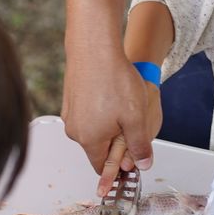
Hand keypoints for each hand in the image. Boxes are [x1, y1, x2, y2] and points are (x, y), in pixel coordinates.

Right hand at [62, 50, 157, 195]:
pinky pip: (88, 114)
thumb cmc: (114, 80)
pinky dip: (101, 110)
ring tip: (123, 104)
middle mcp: (75, 130)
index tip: (131, 161)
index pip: (102, 167)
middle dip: (116, 142)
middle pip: (98, 147)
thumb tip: (143, 165)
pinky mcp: (71, 99)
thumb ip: (139, 145)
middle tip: (132, 122)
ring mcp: (70, 114)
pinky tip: (112, 93)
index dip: (119, 166)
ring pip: (94, 129)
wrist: (94, 47)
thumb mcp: (136, 118)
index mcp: (89, 140)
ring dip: (109, 125)